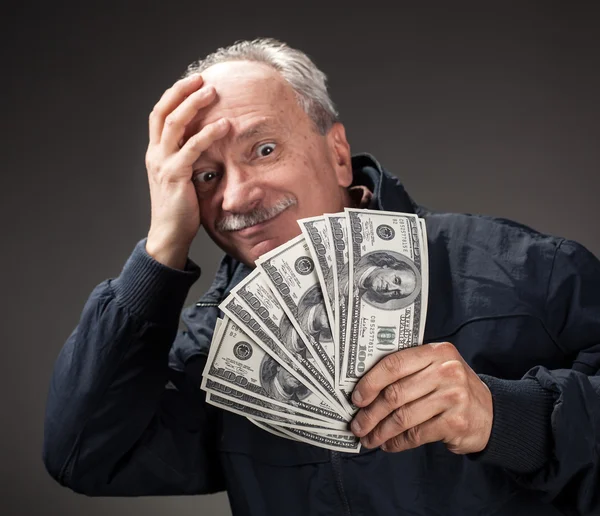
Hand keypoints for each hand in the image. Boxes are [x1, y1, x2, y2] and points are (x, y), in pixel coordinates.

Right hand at [144, 73, 230, 267]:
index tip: (192, 82)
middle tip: (202, 78)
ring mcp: (162, 163)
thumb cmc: (180, 208)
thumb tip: (208, 144)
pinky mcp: (174, 175)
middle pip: (163, 111)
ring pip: (174, 124)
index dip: (174, 95)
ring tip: (212, 92)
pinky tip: (224, 126)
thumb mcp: (181, 178)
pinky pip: (191, 148)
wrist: (169, 234)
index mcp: (155, 153)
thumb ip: (187, 159)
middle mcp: (155, 154)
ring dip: (193, 104)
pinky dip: (208, 134)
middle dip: (181, 91)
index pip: (159, 115)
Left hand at [350, 342, 492, 453]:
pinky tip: (389, 444)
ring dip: (381, 431)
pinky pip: (416, 434)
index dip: (370, 382)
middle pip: (395, 393)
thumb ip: (407, 371)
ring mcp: (453, 396)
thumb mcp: (436, 368)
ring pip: (403, 417)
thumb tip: (364, 390)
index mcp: (436, 351)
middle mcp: (446, 370)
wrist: (490, 413)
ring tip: (369, 438)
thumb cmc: (452, 388)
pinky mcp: (456, 422)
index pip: (394, 363)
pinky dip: (398, 442)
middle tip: (357, 424)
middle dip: (370, 412)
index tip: (356, 397)